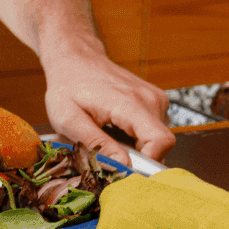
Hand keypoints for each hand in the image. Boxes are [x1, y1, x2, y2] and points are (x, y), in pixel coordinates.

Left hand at [42, 45, 173, 165]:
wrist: (75, 59)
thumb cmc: (67, 87)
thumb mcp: (68, 119)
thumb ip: (96, 143)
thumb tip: (123, 165)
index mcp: (130, 103)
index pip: (161, 142)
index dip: (147, 162)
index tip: (124, 169)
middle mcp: (151, 99)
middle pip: (160, 145)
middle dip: (136, 157)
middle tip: (106, 151)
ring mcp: (156, 99)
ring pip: (156, 139)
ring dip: (134, 146)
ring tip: (107, 135)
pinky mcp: (155, 101)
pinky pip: (152, 130)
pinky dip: (135, 137)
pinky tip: (114, 128)